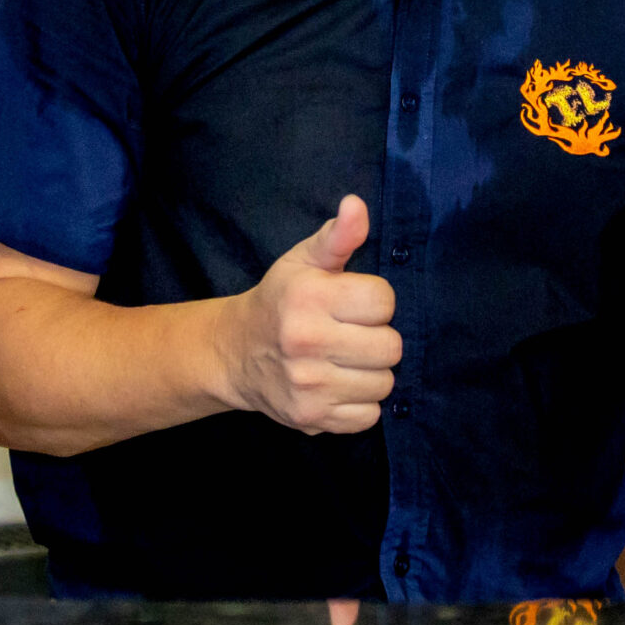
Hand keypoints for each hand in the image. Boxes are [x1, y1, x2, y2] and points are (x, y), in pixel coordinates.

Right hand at [220, 195, 399, 434]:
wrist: (234, 353)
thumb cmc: (280, 300)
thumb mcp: (303, 261)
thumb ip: (337, 236)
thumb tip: (357, 205)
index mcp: (309, 298)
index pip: (384, 301)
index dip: (374, 301)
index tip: (353, 302)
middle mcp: (307, 343)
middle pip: (390, 347)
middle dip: (377, 338)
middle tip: (352, 333)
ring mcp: (309, 386)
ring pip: (384, 384)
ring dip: (372, 372)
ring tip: (346, 359)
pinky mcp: (311, 418)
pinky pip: (369, 417)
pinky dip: (361, 403)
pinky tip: (340, 384)